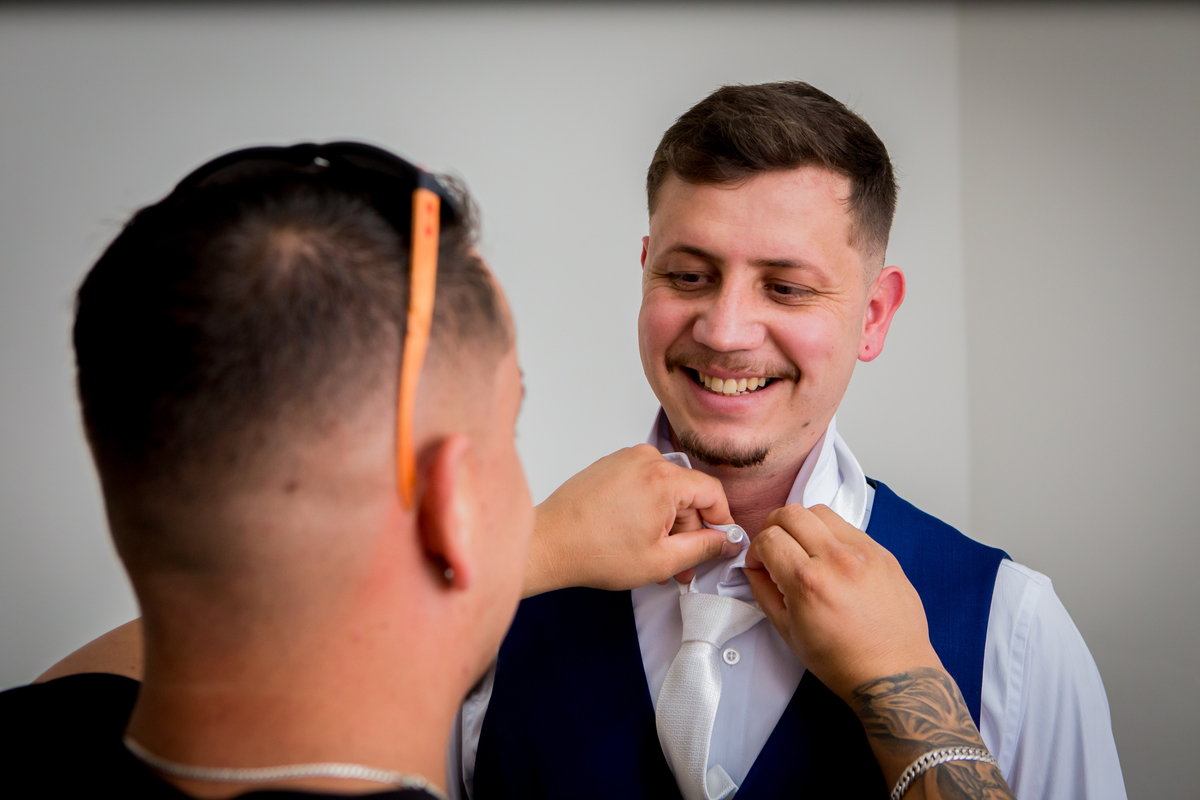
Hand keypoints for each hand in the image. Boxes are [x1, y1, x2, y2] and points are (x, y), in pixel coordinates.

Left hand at [524, 444, 738, 596]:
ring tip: (654, 555)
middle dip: (688, 530)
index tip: (719, 544)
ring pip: (665, 491)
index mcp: (664, 478)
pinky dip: (646, 509)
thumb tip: (726, 541)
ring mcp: (624, 459)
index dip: (721, 522)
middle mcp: (646, 459)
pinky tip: (635, 537)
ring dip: (667, 523)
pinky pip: (643, 484)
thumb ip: (703, 548)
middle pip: (687, 493)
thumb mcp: (662, 561)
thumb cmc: (594, 551)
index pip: (712, 493)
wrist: (548, 544)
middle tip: (681, 565)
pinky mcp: (609, 466)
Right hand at [744, 504, 941, 702]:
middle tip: (776, 547)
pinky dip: (831, 536)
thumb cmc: (844, 660)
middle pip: (791, 513)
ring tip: (805, 550)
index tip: (761, 563)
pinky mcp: (883, 553)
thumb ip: (764, 592)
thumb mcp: (789, 632)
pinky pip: (848, 527)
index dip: (756, 551)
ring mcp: (864, 552)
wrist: (892, 672)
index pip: (768, 538)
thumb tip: (755, 569)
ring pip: (821, 511)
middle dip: (774, 527)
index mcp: (808, 582)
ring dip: (804, 525)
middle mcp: (837, 560)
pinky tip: (832, 560)